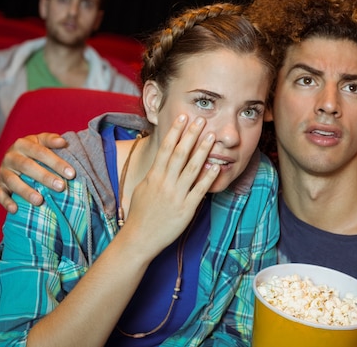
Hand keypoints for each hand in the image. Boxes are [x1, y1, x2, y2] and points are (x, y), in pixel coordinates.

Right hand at [0, 133, 75, 212]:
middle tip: (61, 187)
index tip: (71, 174)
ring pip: (12, 181)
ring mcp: (3, 172)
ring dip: (26, 191)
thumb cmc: (34, 150)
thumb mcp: (42, 141)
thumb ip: (51, 140)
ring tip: (40, 200)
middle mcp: (10, 157)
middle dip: (45, 177)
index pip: (41, 152)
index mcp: (22, 144)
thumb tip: (63, 142)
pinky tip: (15, 209)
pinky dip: (6, 202)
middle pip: (27, 166)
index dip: (56, 162)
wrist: (14, 156)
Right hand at [119, 115, 220, 257]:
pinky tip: (216, 166)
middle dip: (191, 135)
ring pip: (192, 168)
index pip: (166, 148)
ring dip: (202, 151)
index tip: (182, 117)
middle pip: (180, 154)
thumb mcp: (143, 188)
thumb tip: (162, 159)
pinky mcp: (186, 209)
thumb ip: (155, 173)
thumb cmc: (140, 214)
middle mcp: (165, 183)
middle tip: (201, 119)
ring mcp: (176, 195)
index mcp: (154, 176)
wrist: (139, 239)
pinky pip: (199, 190)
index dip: (175, 131)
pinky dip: (208, 178)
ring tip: (211, 136)